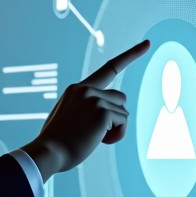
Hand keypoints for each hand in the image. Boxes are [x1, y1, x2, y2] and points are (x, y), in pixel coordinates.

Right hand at [22, 39, 149, 180]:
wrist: (48, 152)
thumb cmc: (57, 142)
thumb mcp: (69, 118)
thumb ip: (85, 108)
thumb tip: (109, 116)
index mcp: (78, 88)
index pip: (109, 68)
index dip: (130, 56)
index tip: (147, 44)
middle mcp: (86, 89)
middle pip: (120, 99)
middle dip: (115, 117)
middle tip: (97, 134)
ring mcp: (94, 98)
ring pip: (123, 112)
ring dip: (116, 128)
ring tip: (95, 138)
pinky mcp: (102, 111)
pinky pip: (123, 123)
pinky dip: (117, 135)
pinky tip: (100, 141)